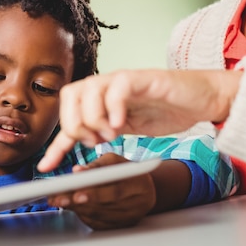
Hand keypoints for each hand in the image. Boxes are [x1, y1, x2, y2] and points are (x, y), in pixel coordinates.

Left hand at [37, 69, 240, 171]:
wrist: (199, 99)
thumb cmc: (165, 110)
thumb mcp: (126, 127)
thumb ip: (103, 132)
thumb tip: (81, 145)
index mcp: (99, 98)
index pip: (67, 116)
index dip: (55, 144)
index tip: (46, 167)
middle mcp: (105, 86)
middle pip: (68, 96)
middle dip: (75, 125)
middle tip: (95, 142)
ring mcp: (121, 80)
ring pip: (87, 90)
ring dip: (93, 118)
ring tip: (111, 134)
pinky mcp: (140, 78)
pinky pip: (116, 87)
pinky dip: (113, 108)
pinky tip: (121, 124)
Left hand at [47, 154, 154, 229]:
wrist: (143, 188)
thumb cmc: (126, 170)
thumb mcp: (115, 160)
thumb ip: (97, 165)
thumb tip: (77, 171)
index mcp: (139, 184)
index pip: (115, 191)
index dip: (95, 193)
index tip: (76, 192)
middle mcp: (137, 204)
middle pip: (104, 206)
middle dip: (78, 201)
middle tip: (59, 198)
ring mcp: (129, 218)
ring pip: (99, 216)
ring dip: (76, 208)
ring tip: (58, 200)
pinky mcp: (119, 226)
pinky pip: (98, 223)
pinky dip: (82, 215)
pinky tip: (70, 207)